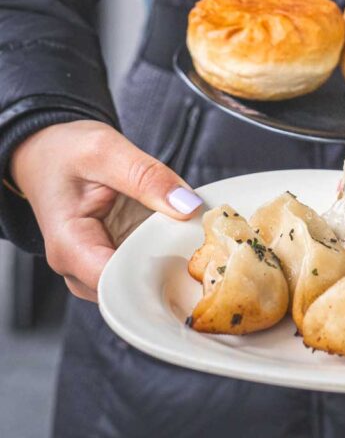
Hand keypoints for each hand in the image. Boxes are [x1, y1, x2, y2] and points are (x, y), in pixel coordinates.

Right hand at [9, 120, 203, 302]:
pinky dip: (165, 250)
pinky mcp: (113, 257)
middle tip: (205, 241)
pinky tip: (182, 232)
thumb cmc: (64, 152)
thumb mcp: (105, 150)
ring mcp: (96, 268)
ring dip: (171, 260)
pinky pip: (144, 264)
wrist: (46, 151)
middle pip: (134, 287)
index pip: (119, 285)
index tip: (192, 253)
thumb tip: (188, 206)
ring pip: (142, 280)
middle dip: (171, 268)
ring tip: (195, 233)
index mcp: (70, 248)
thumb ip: (147, 177)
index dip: (158, 272)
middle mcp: (79, 269)